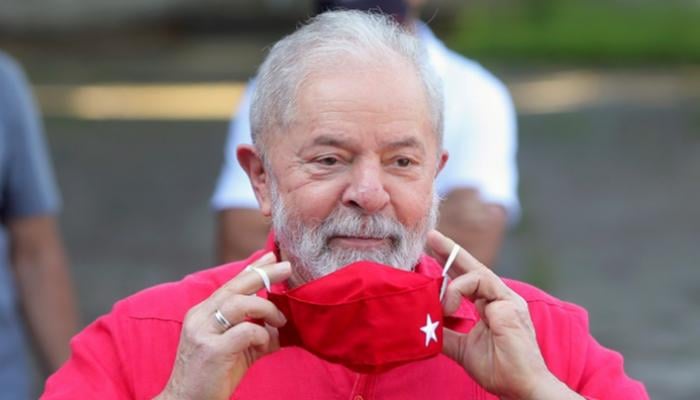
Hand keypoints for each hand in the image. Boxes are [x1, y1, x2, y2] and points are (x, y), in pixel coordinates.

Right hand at [156, 252, 291, 399]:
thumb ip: (252, 332)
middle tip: (287, 267)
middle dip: (264, 274)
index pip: (230, 284)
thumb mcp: (233, 348)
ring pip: (241, 304)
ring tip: (280, 321)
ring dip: (267, 309)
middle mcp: (199, 318)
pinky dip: (262, 334)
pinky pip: (246, 331)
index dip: (252, 269)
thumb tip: (279, 325)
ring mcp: (204, 333)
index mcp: (202, 314)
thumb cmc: (211, 377)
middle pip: (235, 287)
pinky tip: (267, 345)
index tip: (271, 257)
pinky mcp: (213, 351)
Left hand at [427, 231, 580, 399]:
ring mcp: (508, 300)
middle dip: (451, 251)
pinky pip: (479, 283)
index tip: (432, 253)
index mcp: (493, 306)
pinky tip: (450, 307)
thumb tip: (425, 322)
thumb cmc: (500, 369)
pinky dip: (458, 291)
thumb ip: (447, 333)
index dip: (452, 266)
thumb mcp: (463, 349)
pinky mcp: (509, 304)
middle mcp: (502, 299)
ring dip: (451, 286)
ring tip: (442, 306)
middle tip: (431, 236)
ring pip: (475, 273)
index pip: (470, 280)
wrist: (521, 387)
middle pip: (474, 267)